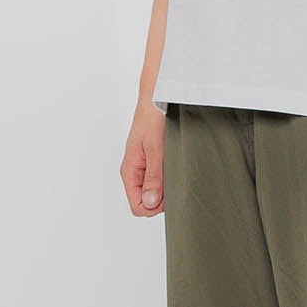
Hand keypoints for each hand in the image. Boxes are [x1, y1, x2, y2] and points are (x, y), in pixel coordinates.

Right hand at [121, 97, 166, 216]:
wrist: (157, 99)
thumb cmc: (152, 118)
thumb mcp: (155, 149)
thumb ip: (153, 177)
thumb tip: (149, 203)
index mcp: (130, 171)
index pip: (137, 206)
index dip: (153, 207)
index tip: (167, 195)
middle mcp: (136, 172)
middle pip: (146, 202)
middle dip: (162, 199)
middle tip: (174, 180)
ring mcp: (145, 167)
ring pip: (155, 192)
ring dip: (167, 187)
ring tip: (175, 169)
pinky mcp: (154, 161)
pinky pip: (160, 180)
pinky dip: (170, 178)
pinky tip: (176, 166)